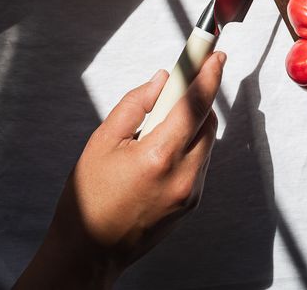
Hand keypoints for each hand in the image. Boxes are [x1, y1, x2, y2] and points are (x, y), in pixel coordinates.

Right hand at [15, 53, 224, 287]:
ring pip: (206, 140)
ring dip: (192, 121)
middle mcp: (183, 175)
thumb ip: (135, 103)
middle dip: (197, 96)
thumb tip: (162, 79)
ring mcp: (190, 192)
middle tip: (181, 83)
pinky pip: (200, 161)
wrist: (90, 251)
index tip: (216, 54)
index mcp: (159, 157)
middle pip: (207, 120)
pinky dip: (189, 144)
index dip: (208, 75)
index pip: (195, 104)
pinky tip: (162, 148)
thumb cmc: (90, 197)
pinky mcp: (191, 203)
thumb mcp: (103, 141)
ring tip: (159, 124)